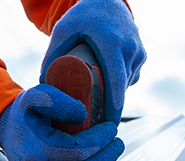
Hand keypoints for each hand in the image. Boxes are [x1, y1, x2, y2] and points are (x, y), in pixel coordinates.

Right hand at [0, 84, 124, 160]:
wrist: (9, 131)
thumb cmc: (27, 114)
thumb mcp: (36, 96)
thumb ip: (57, 100)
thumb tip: (82, 115)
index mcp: (37, 149)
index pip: (79, 150)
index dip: (101, 141)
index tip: (112, 129)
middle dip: (108, 158)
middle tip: (118, 145)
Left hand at [40, 0, 146, 124]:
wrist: (108, 1)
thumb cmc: (84, 16)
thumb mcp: (63, 30)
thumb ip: (52, 54)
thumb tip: (43, 84)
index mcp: (111, 43)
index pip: (115, 81)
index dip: (113, 106)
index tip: (108, 123)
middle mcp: (129, 48)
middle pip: (121, 88)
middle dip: (111, 108)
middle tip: (96, 124)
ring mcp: (138, 52)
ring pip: (127, 84)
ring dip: (115, 96)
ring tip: (98, 106)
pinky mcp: (142, 55)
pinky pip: (132, 77)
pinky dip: (121, 85)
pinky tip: (109, 89)